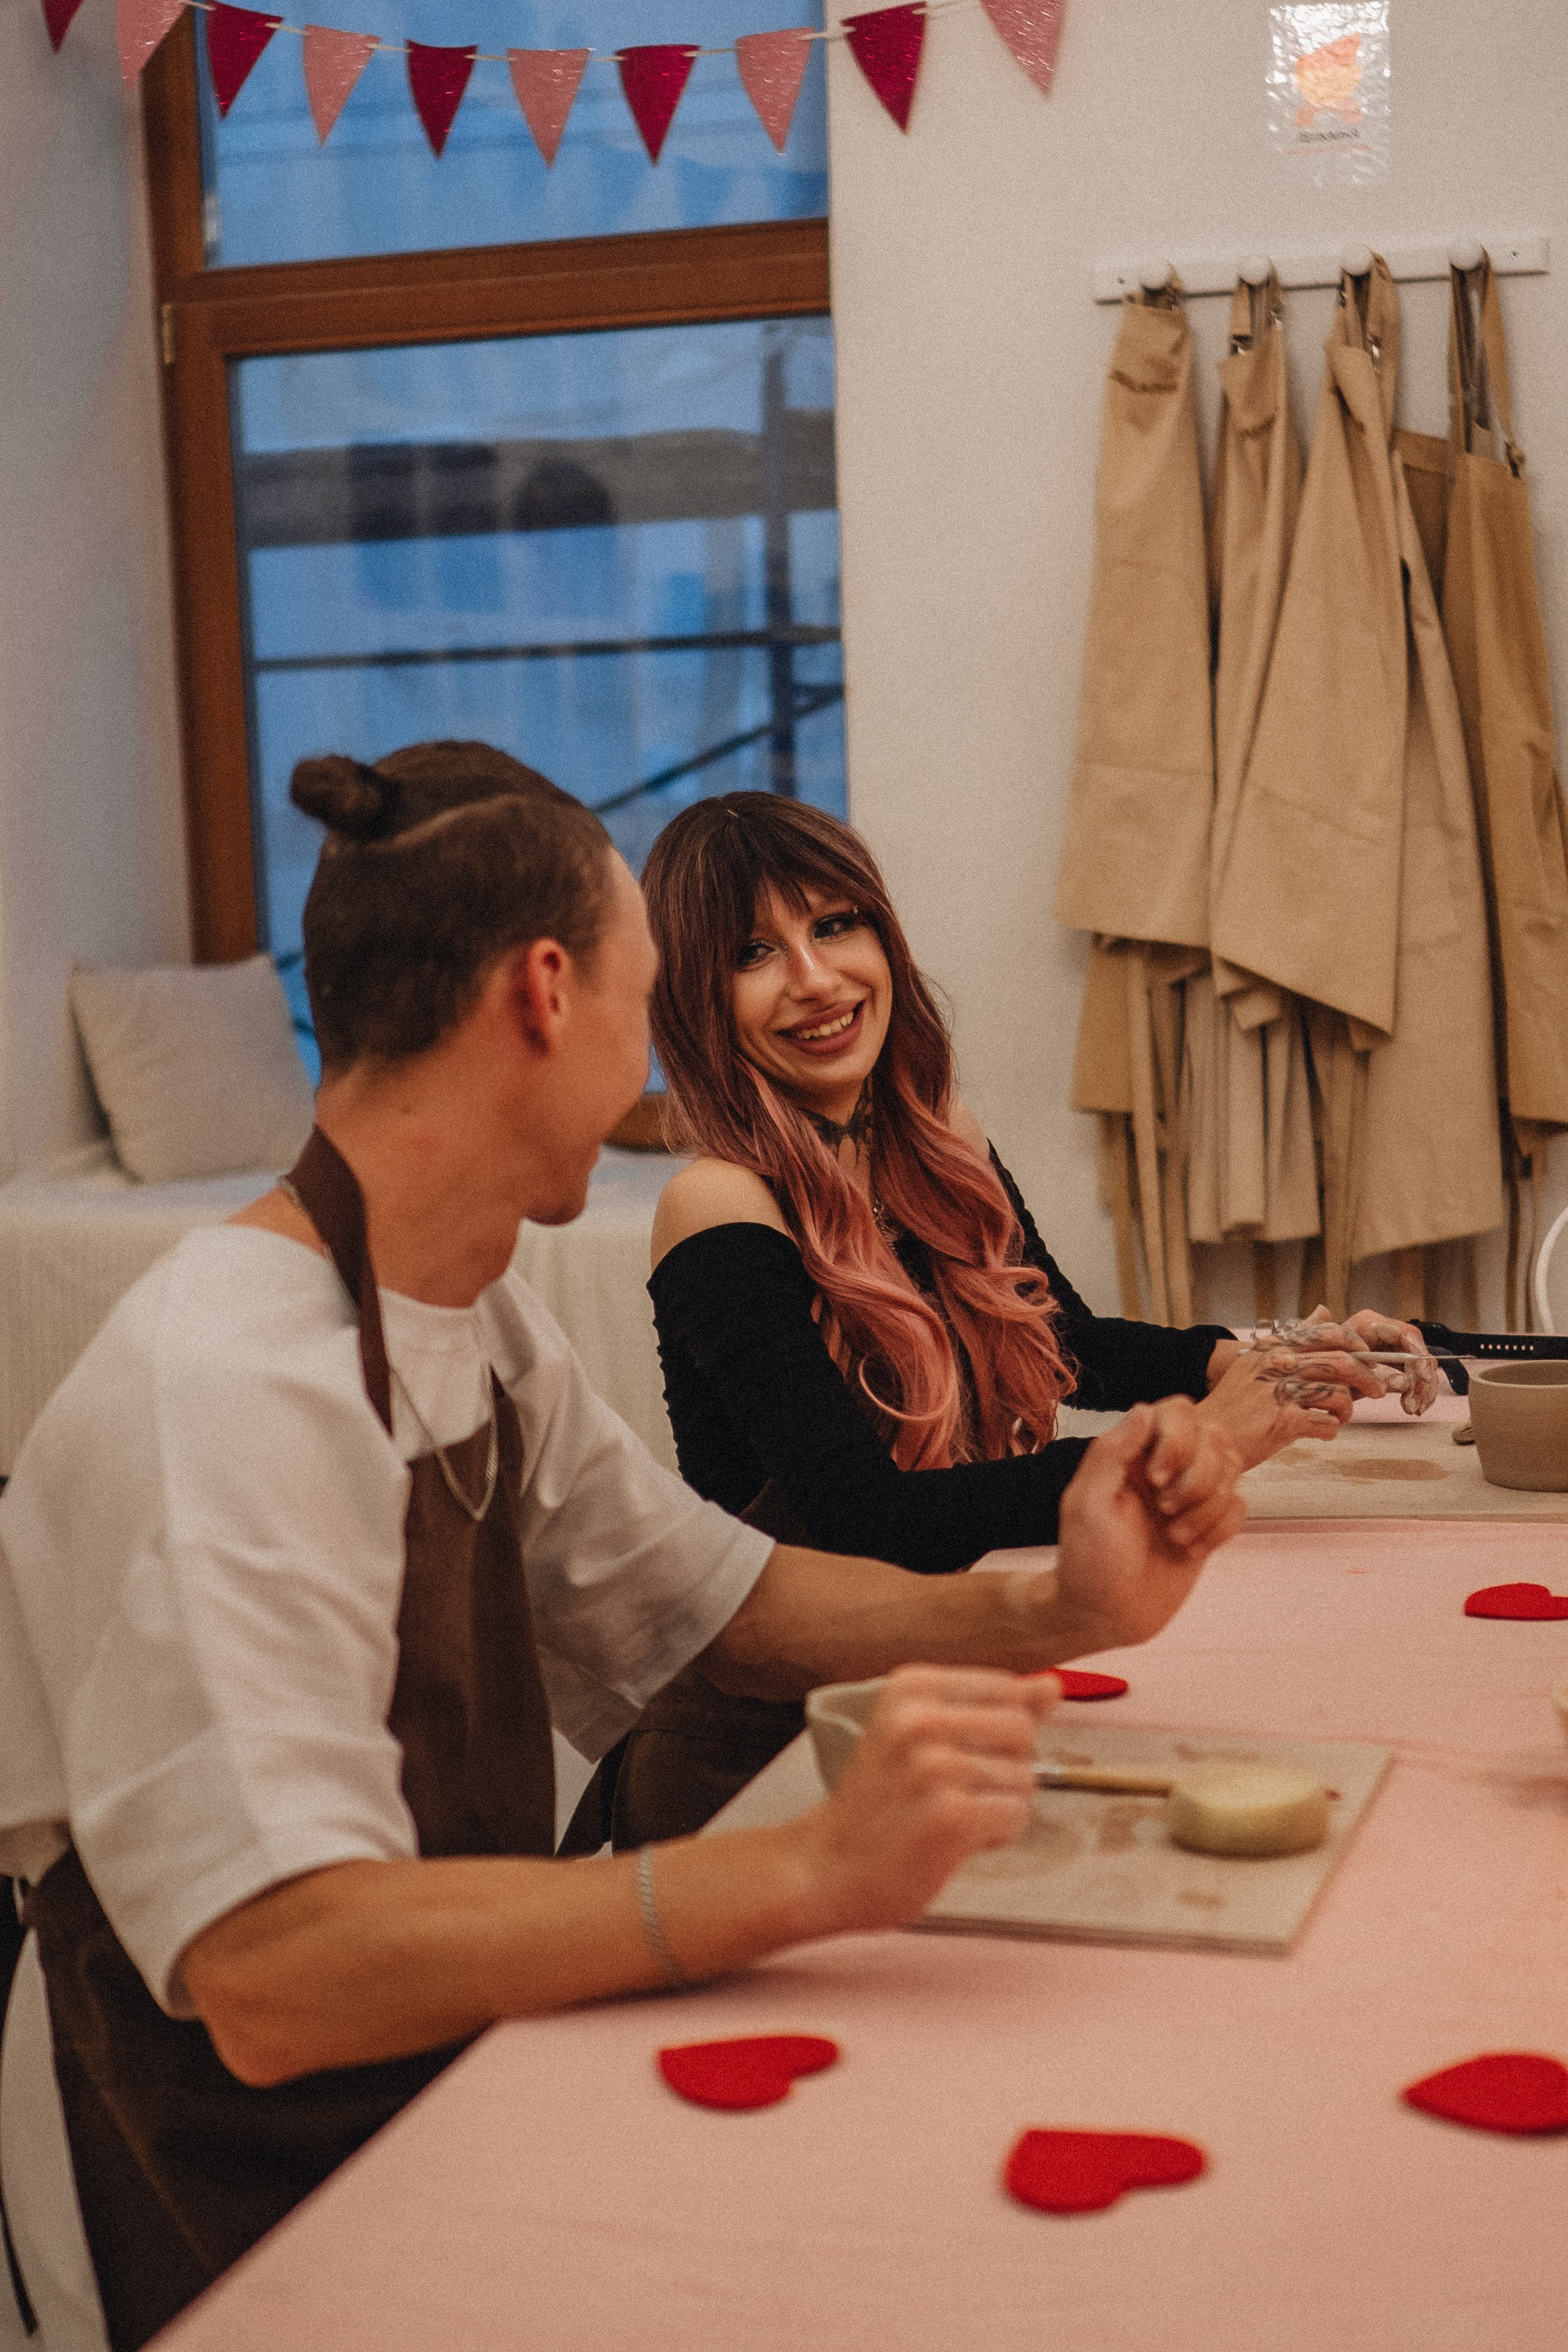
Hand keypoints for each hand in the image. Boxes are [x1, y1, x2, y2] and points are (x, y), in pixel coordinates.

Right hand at [807, 1664, 1059, 1929]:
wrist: (824, 1866)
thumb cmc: (878, 1803)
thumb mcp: (920, 1734)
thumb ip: (990, 1706)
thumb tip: (1052, 1687)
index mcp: (911, 1686)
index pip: (1008, 1689)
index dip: (1001, 1733)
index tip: (962, 1755)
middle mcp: (920, 1718)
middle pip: (1023, 1731)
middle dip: (1007, 1768)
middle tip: (959, 1792)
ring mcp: (933, 1766)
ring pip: (1023, 1778)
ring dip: (999, 1807)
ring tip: (950, 1818)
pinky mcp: (948, 1815)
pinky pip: (1014, 1815)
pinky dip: (996, 1835)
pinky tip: (957, 1840)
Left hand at [1050, 1396, 1244, 1655]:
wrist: (1107, 1616)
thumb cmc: (1088, 1563)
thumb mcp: (1086, 1505)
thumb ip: (1111, 1452)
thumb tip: (1144, 1410)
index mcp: (1131, 1452)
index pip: (1177, 1411)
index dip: (1178, 1440)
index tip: (1155, 1480)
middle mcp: (1164, 1466)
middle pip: (1214, 1436)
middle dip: (1197, 1477)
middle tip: (1164, 1510)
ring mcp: (1190, 1495)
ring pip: (1233, 1469)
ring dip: (1208, 1507)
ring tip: (1175, 1536)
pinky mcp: (1209, 1524)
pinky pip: (1240, 1505)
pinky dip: (1220, 1529)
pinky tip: (1190, 1550)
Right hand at [1198, 1338, 1386, 1465]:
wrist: (1205, 1433)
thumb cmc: (1235, 1401)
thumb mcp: (1259, 1360)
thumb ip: (1294, 1337)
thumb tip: (1324, 1310)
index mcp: (1274, 1347)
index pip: (1328, 1333)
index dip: (1356, 1344)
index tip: (1366, 1357)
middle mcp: (1278, 1364)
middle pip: (1343, 1363)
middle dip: (1368, 1378)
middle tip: (1376, 1390)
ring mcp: (1280, 1392)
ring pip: (1339, 1395)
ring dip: (1346, 1410)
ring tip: (1339, 1417)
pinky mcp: (1283, 1421)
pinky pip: (1326, 1424)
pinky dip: (1330, 1430)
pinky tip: (1322, 1432)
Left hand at [1298, 1302, 1440, 1415]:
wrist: (1308, 1376)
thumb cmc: (1318, 1368)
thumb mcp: (1334, 1368)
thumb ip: (1360, 1368)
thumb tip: (1399, 1380)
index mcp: (1368, 1324)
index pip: (1406, 1334)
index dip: (1417, 1355)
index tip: (1422, 1377)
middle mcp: (1383, 1332)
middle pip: (1417, 1351)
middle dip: (1421, 1377)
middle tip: (1415, 1400)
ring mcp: (1390, 1348)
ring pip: (1420, 1366)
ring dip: (1421, 1389)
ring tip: (1412, 1408)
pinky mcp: (1394, 1365)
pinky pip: (1415, 1377)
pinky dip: (1417, 1393)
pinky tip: (1413, 1407)